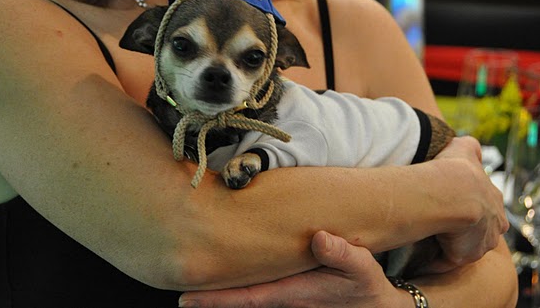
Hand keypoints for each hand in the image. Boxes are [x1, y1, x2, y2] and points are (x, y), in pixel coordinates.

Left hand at [178, 230, 410, 307]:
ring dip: (219, 294)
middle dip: (207, 297)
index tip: (186, 299)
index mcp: (295, 294)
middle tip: (174, 284)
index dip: (216, 299)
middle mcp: (285, 302)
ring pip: (245, 299)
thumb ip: (343, 254)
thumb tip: (319, 239)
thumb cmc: (365, 287)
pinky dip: (237, 291)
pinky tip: (225, 278)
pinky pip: (257, 295)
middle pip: (238, 301)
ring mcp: (287, 302)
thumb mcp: (362, 268)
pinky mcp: (291, 297)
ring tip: (191, 280)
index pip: (247, 299)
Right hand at [428, 136, 508, 272]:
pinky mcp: (465, 256)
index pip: (487, 209)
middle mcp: (495, 226)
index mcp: (495, 202)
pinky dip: (435, 258)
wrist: (451, 193)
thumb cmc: (455, 170)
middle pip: (481, 232)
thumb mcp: (464, 148)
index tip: (453, 206)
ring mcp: (481, 244)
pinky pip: (447, 261)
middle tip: (441, 225)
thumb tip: (471, 146)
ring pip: (465, 248)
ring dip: (449, 246)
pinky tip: (420, 251)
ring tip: (428, 239)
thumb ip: (470, 147)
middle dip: (465, 231)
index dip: (471, 209)